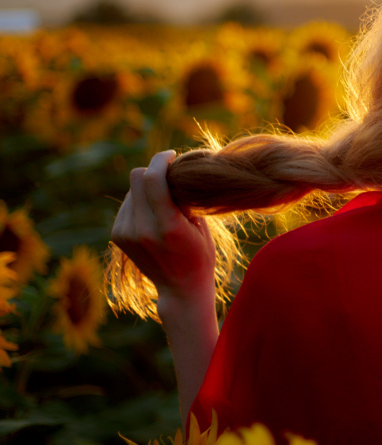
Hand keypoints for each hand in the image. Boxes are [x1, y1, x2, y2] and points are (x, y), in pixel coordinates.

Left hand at [111, 150, 215, 308]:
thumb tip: (171, 172)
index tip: (172, 156)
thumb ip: (182, 199)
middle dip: (153, 170)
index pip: (153, 179)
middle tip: (169, 174)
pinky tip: (153, 213)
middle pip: (136, 178)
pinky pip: (127, 204)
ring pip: (131, 190)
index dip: (161, 160)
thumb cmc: (200, 255)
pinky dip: (139, 201)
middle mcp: (142, 229)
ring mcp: (126, 233)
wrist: (180, 289)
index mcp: (168, 226)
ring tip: (164, 200)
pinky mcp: (117, 235)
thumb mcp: (201, 226)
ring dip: (146, 188)